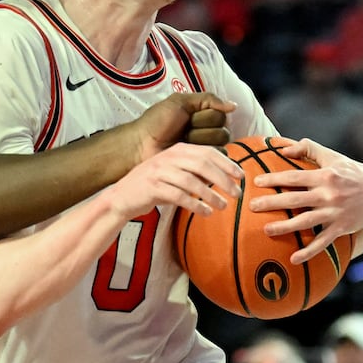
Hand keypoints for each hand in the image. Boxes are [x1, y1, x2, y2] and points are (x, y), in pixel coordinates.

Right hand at [104, 143, 243, 221]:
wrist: (122, 197)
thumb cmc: (153, 186)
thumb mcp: (175, 172)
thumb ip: (195, 171)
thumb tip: (223, 176)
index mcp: (177, 150)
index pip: (207, 152)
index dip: (226, 163)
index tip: (241, 176)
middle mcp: (168, 157)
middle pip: (202, 164)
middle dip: (223, 179)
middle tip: (237, 193)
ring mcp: (159, 171)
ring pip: (192, 181)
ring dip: (211, 195)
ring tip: (223, 206)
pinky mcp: (152, 188)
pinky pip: (179, 196)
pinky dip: (195, 205)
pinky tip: (205, 212)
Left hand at [130, 91, 236, 160]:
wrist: (143, 143)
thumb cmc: (157, 121)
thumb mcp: (179, 102)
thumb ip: (207, 99)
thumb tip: (234, 106)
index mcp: (204, 115)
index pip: (220, 115)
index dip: (204, 116)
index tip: (187, 117)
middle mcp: (208, 131)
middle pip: (222, 131)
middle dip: (199, 129)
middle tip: (182, 131)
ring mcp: (206, 149)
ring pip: (219, 145)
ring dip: (198, 142)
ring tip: (182, 142)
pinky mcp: (203, 166)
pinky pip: (216, 161)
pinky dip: (201, 156)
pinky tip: (186, 154)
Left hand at [249, 138, 362, 263]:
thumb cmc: (352, 172)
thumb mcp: (333, 156)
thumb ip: (308, 148)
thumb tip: (281, 149)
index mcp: (325, 176)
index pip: (295, 176)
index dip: (274, 178)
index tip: (256, 182)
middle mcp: (329, 194)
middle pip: (295, 199)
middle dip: (272, 202)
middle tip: (252, 206)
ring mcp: (335, 212)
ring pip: (306, 221)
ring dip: (285, 226)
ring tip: (266, 230)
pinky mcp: (342, 228)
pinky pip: (323, 241)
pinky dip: (309, 251)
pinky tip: (293, 259)